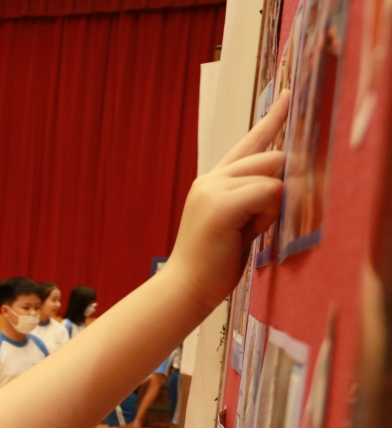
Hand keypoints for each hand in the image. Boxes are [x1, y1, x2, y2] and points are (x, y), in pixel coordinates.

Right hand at [167, 94, 288, 309]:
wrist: (184, 288)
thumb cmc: (212, 264)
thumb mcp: (238, 224)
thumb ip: (256, 199)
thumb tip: (285, 181)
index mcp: (213, 182)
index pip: (250, 142)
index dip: (272, 118)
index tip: (287, 94)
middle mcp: (211, 178)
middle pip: (272, 157)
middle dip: (280, 186)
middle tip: (259, 223)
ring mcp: (213, 189)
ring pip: (272, 175)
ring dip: (272, 207)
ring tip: (247, 232)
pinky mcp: (221, 204)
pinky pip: (268, 192)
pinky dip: (268, 215)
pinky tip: (247, 232)